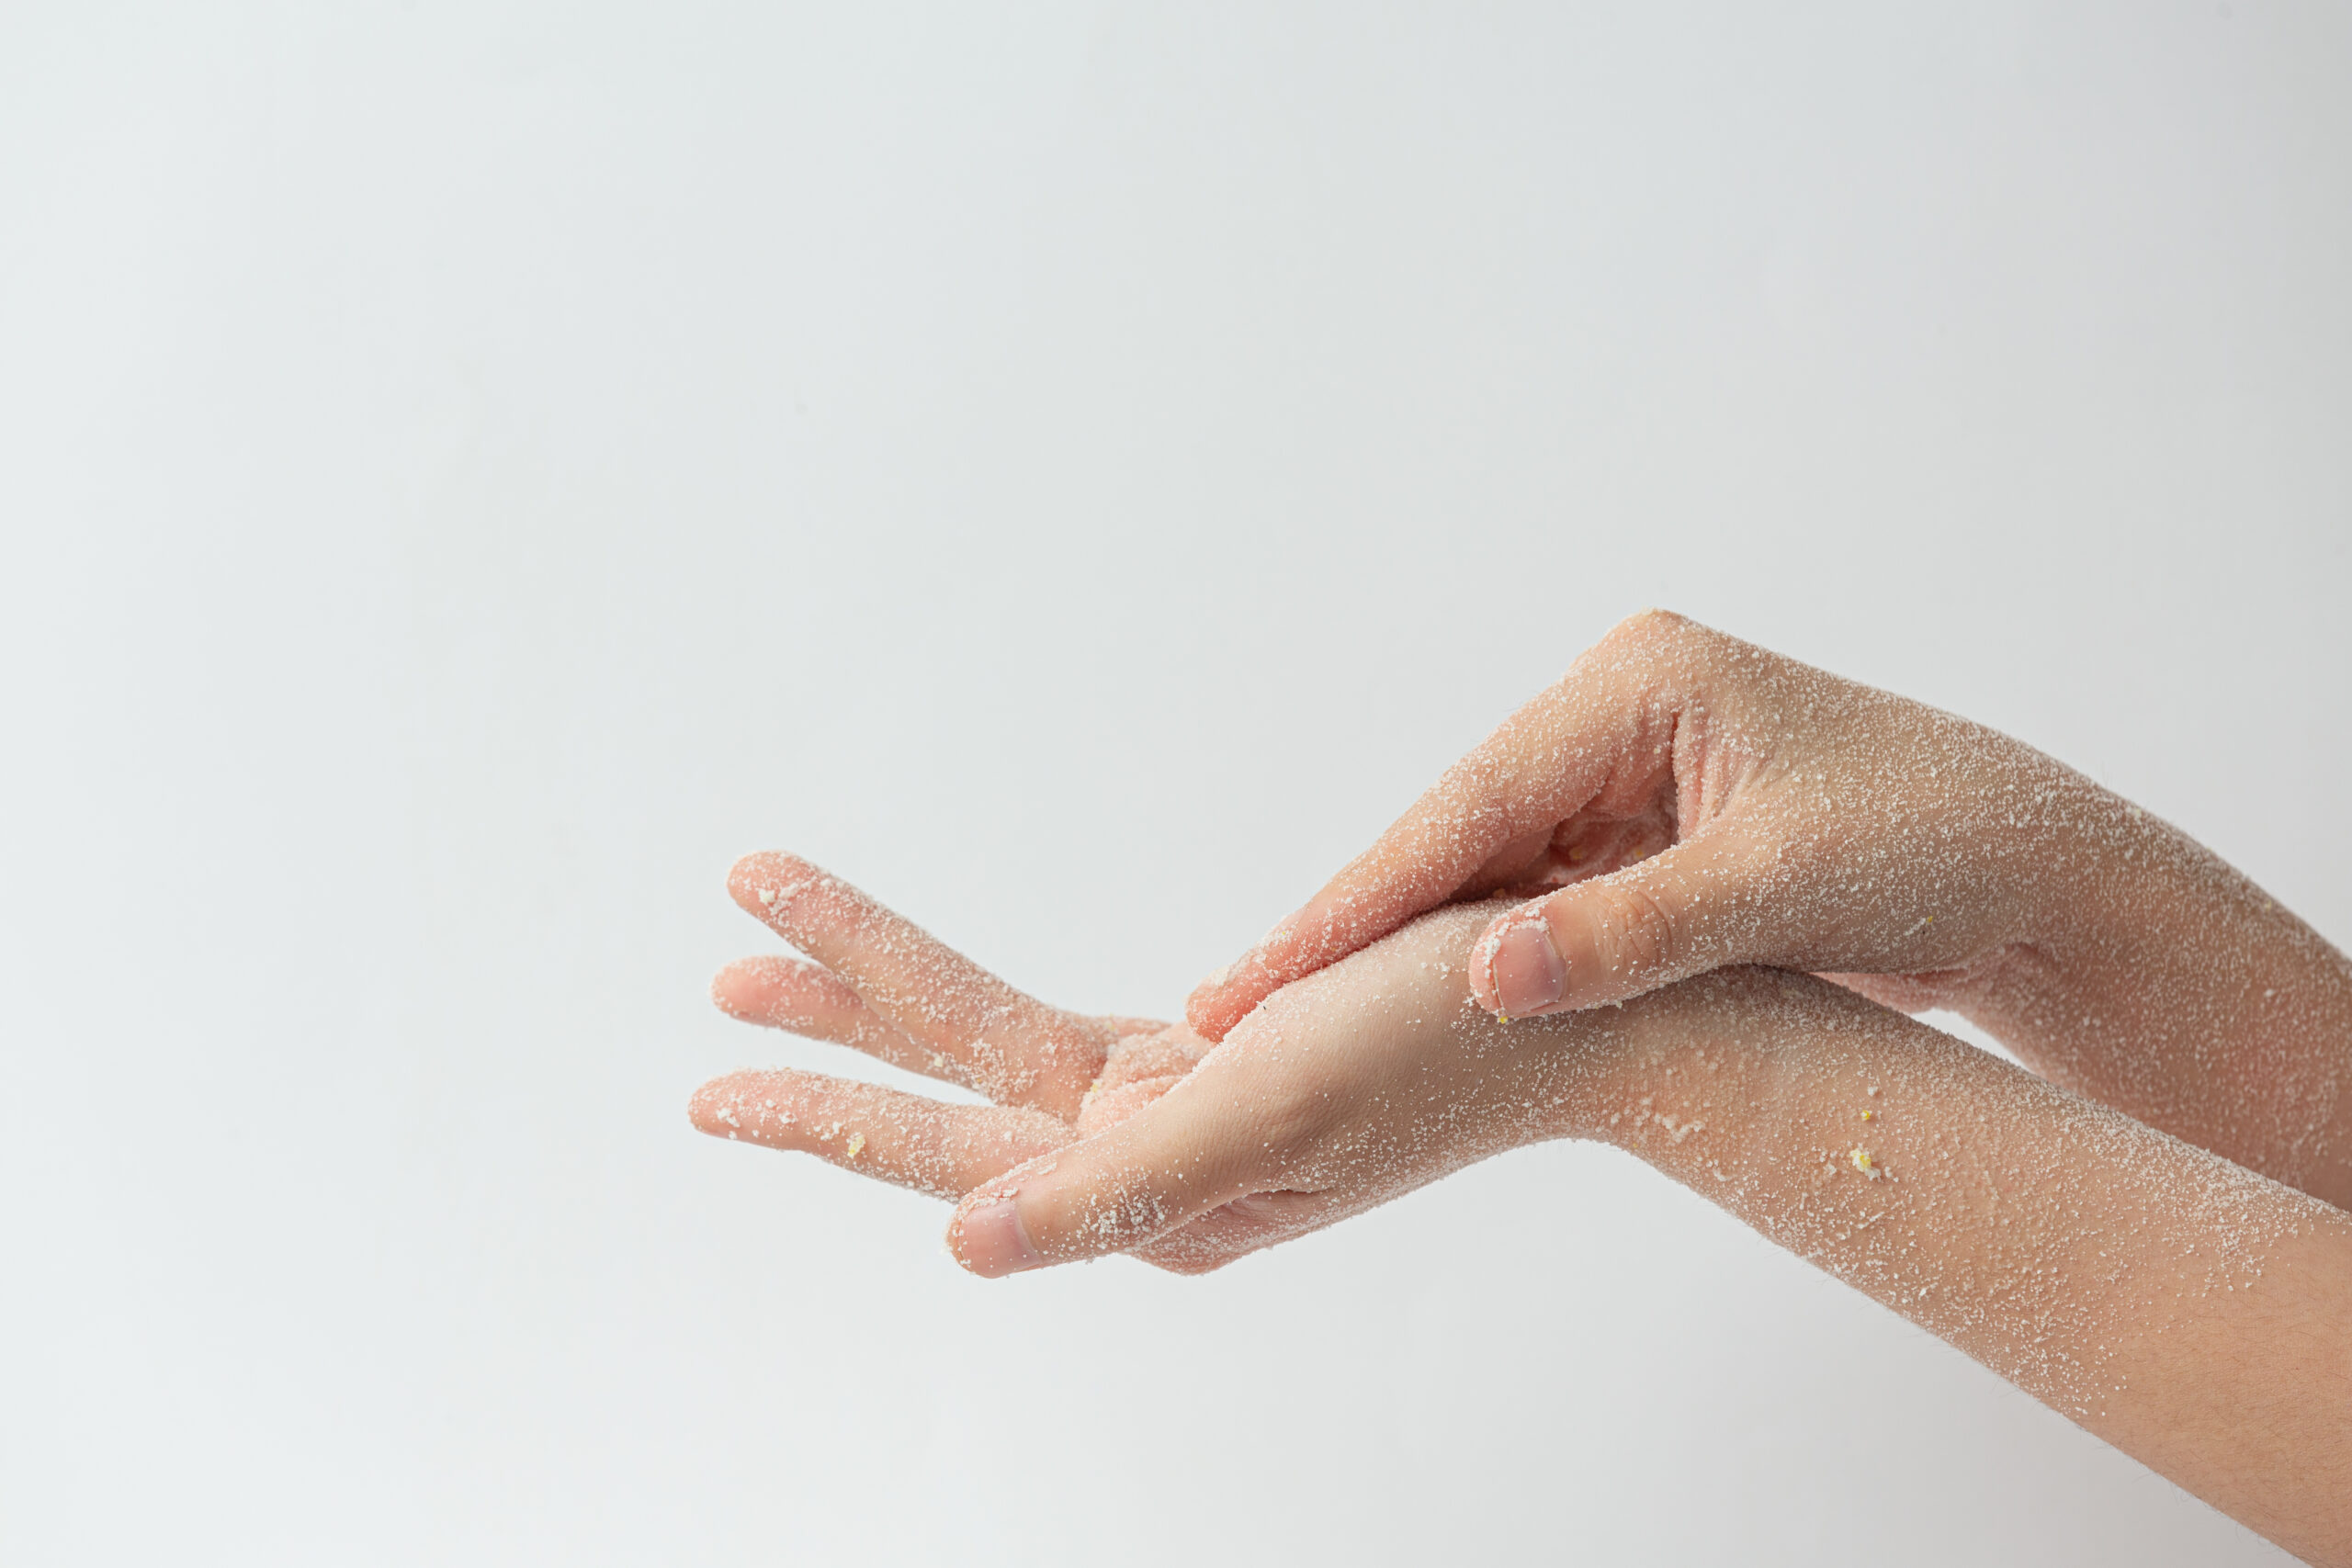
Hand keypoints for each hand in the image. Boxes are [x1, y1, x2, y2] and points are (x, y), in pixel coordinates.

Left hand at [692, 854, 1617, 1273]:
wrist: (1578, 1019)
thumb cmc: (1440, 1049)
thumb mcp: (1270, 1111)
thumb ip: (1114, 1190)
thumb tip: (959, 1250)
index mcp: (1151, 1194)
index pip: (952, 1152)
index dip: (830, 1107)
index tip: (714, 1080)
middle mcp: (1148, 1166)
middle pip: (949, 1097)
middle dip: (829, 1040)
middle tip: (715, 988)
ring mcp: (1174, 1116)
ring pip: (989, 1053)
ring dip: (885, 1003)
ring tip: (767, 956)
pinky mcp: (1208, 1063)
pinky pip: (1056, 1032)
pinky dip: (982, 1008)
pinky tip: (942, 1004)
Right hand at [1181, 609, 2351, 1203]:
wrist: (2042, 883)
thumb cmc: (1939, 851)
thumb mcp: (1782, 891)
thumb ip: (1630, 934)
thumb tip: (1488, 975)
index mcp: (1639, 682)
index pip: (1467, 805)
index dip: (1357, 900)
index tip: (1256, 976)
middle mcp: (1616, 714)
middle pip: (1454, 835)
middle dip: (1353, 927)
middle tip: (1226, 1011)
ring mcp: (1626, 775)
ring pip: (1483, 875)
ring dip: (1403, 951)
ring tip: (1283, 1024)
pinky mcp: (1642, 835)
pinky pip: (1534, 902)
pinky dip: (1477, 960)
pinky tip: (1399, 1011)